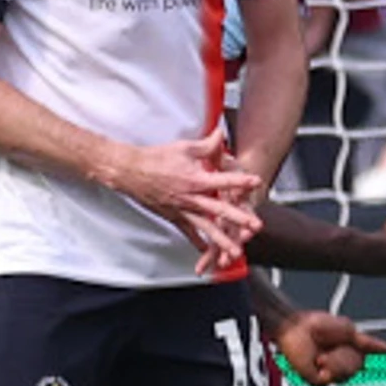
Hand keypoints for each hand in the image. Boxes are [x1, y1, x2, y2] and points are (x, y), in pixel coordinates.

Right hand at [111, 130, 263, 273]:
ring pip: (205, 228)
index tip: (257, 182)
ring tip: (236, 251)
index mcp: (195, 180)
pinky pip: (187, 232)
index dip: (241, 181)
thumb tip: (222, 133)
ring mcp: (181, 210)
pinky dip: (197, 242)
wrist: (128, 171)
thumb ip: (207, 145)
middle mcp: (190, 198)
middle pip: (218, 210)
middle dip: (239, 219)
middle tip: (255, 225)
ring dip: (222, 240)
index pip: (223, 181)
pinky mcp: (172, 216)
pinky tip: (206, 250)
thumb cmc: (155, 158)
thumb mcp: (184, 148)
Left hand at [273, 308, 385, 385]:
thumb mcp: (349, 330)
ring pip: (345, 375)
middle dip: (346, 357)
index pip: (363, 360)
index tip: (364, 343)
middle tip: (332, 347)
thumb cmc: (319, 326)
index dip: (363, 352)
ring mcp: (328, 373)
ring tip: (322, 355)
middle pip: (357, 368)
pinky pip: (330, 381)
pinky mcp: (315, 380)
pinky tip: (320, 361)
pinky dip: (327, 370)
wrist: (298, 327)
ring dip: (335, 362)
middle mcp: (340, 365)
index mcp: (349, 353)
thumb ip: (368, 342)